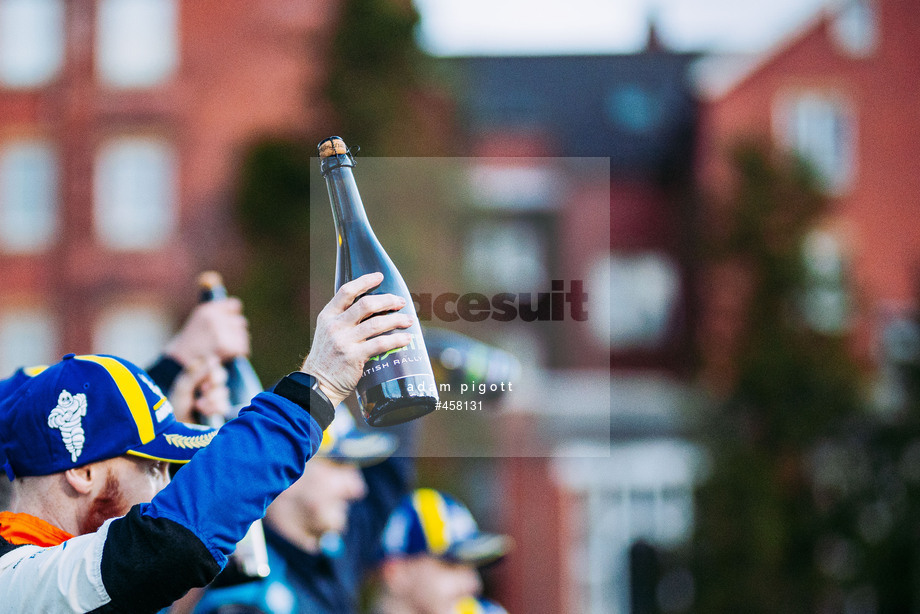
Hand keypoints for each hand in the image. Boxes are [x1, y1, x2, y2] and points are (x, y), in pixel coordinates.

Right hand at [164, 299, 249, 366]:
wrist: (178, 364)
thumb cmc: (189, 346)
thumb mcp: (199, 323)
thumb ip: (216, 317)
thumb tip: (237, 314)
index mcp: (207, 310)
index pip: (234, 305)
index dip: (233, 316)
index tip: (230, 324)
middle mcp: (215, 318)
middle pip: (241, 322)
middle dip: (236, 332)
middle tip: (226, 343)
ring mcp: (221, 332)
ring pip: (244, 336)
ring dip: (238, 344)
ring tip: (225, 351)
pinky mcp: (227, 347)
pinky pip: (243, 348)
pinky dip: (239, 354)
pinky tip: (229, 357)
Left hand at [169, 356, 230, 423]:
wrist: (175, 430)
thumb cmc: (175, 407)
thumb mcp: (183, 388)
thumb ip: (197, 374)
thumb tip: (213, 359)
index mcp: (196, 375)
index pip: (211, 364)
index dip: (211, 369)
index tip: (204, 376)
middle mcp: (207, 384)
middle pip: (221, 376)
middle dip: (213, 383)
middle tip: (203, 390)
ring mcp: (214, 398)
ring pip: (224, 392)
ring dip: (212, 398)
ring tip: (198, 405)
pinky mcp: (218, 411)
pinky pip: (225, 406)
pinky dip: (215, 408)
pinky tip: (204, 412)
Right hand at [302, 273, 412, 406]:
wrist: (317, 384)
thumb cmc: (328, 357)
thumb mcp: (327, 332)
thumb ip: (344, 319)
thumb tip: (372, 307)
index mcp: (328, 316)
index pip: (347, 291)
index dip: (364, 281)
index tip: (379, 276)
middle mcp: (335, 326)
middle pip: (366, 305)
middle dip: (388, 300)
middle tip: (401, 302)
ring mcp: (344, 341)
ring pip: (377, 324)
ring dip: (397, 320)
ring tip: (409, 320)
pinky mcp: (354, 357)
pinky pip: (380, 344)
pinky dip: (397, 340)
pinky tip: (406, 339)